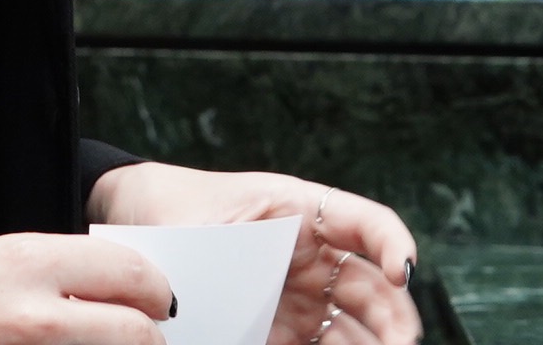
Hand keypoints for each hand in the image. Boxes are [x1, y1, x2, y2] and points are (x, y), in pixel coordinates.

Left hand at [86, 164, 422, 344]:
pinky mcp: (287, 332)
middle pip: (373, 288)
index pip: (366, 223)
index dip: (391, 244)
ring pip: (357, 329)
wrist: (140, 225)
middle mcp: (314, 258)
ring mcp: (304, 299)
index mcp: (302, 213)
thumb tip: (221, 309)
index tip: (399, 271)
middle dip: (395, 318)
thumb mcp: (199, 227)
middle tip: (402, 344)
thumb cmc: (175, 212)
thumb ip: (226, 265)